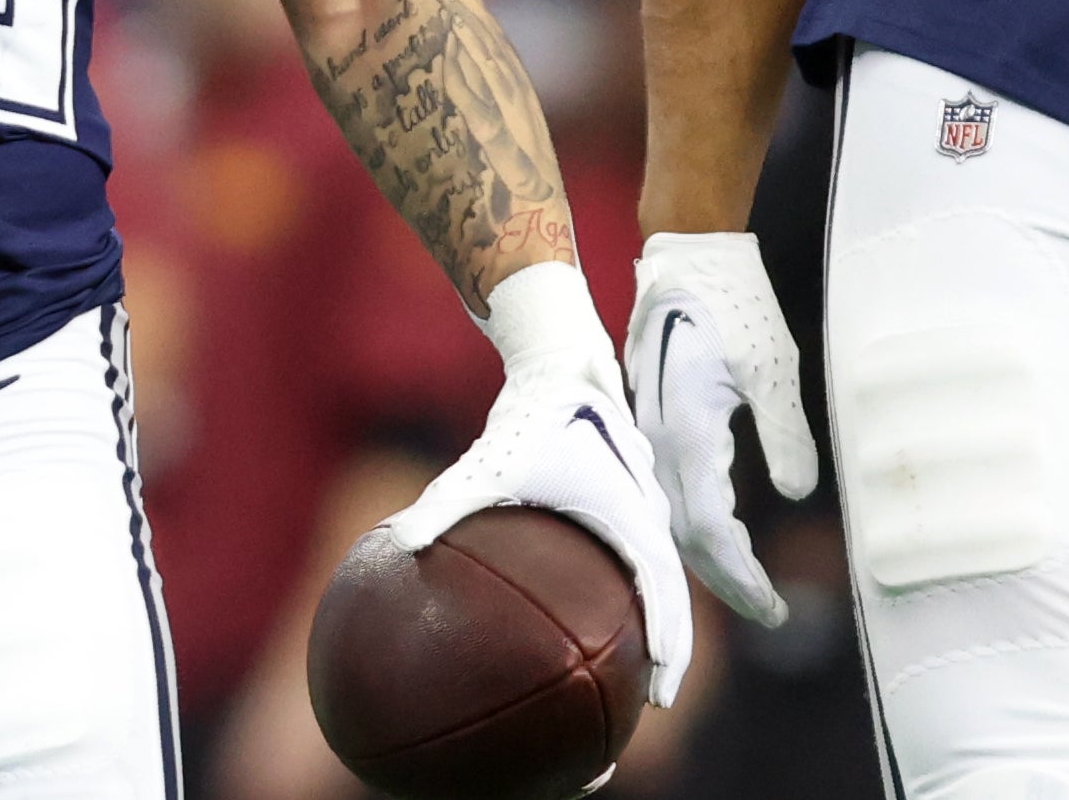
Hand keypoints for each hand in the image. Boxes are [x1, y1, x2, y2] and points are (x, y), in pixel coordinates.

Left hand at [382, 262, 692, 706]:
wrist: (557, 359)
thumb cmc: (531, 410)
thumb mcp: (490, 458)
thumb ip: (447, 500)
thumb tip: (400, 543)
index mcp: (629, 513)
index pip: (661, 592)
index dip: (666, 645)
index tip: (657, 695)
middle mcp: (645, 516)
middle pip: (668, 599)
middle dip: (664, 656)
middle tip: (647, 710)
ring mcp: (638, 513)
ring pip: (657, 584)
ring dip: (652, 630)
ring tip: (627, 686)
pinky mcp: (620, 508)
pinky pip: (632, 564)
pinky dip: (628, 600)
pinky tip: (590, 627)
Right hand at [624, 231, 819, 626]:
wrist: (686, 255)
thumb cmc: (733, 303)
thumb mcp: (774, 366)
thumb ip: (785, 434)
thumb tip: (797, 494)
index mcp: (687, 432)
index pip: (711, 532)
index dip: (742, 577)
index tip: (774, 607)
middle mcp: (657, 440)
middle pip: (684, 537)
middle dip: (725, 580)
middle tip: (767, 607)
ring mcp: (647, 430)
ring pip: (671, 516)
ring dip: (707, 556)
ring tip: (746, 581)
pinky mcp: (650, 419)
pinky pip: (666, 489)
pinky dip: (692, 524)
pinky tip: (717, 531)